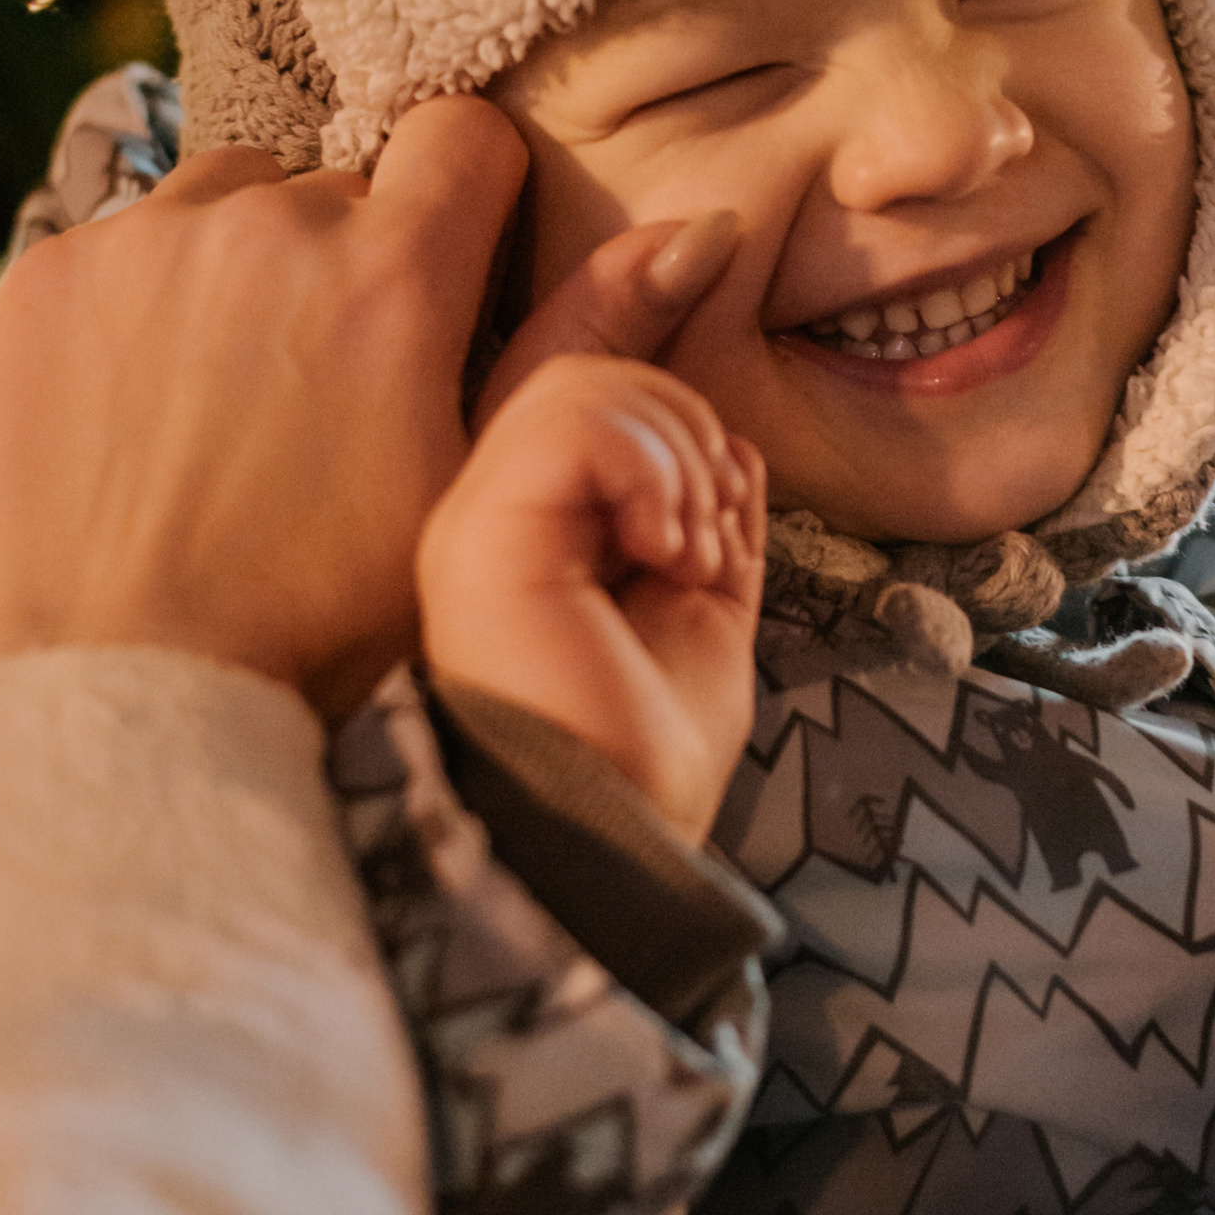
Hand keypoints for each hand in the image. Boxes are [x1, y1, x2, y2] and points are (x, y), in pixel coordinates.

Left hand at [0, 95, 742, 721]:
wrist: (124, 708)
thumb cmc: (326, 629)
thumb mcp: (479, 490)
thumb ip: (587, 344)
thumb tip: (699, 224)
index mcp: (393, 276)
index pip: (464, 137)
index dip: (471, 206)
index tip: (453, 281)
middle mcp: (266, 227)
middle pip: (343, 183)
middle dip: (354, 260)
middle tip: (338, 393)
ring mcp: (141, 247)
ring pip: (230, 201)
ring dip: (248, 267)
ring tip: (240, 402)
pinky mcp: (45, 280)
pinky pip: (124, 245)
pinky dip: (146, 304)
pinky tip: (151, 416)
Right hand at [420, 357, 766, 847]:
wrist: (618, 838)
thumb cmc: (649, 753)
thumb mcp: (705, 612)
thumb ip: (712, 522)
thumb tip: (734, 442)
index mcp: (536, 530)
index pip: (591, 402)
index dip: (678, 429)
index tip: (719, 528)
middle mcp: (495, 515)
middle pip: (586, 376)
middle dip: (682, 429)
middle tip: (705, 535)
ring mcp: (481, 520)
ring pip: (578, 384)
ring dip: (670, 453)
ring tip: (684, 551)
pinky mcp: (485, 535)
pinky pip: (570, 421)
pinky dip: (647, 465)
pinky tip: (662, 549)